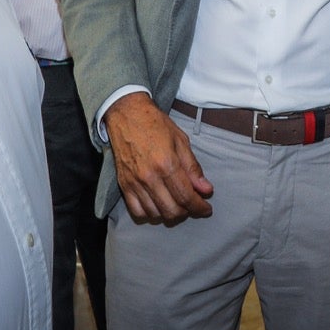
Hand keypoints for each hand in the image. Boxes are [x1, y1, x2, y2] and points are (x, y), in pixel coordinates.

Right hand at [103, 92, 213, 224]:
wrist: (127, 115)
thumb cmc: (155, 124)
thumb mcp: (181, 140)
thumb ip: (193, 168)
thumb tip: (206, 189)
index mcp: (167, 164)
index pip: (186, 196)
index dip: (199, 207)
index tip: (206, 209)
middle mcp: (149, 177)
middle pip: (172, 210)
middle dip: (187, 212)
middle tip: (193, 205)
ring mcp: (135, 183)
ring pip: (155, 214)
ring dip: (169, 213)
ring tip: (177, 203)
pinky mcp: (124, 185)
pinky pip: (137, 212)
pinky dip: (150, 214)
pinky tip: (158, 205)